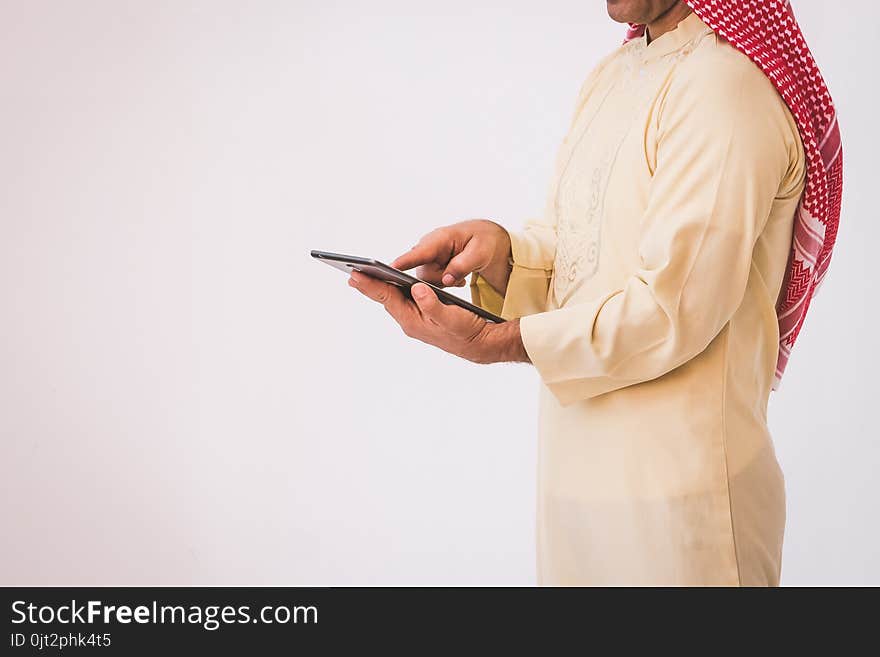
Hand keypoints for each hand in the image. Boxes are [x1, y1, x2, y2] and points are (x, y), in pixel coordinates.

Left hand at [347, 271, 528, 364]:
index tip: (354, 275)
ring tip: (366, 273)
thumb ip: (433, 304)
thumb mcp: (451, 317)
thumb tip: (417, 289)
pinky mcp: (423, 316)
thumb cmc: (467, 331)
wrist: (480, 343)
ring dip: (380, 287)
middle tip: (352, 270)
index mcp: (413, 320)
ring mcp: (416, 319)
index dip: (370, 285)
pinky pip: (403, 301)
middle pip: (385, 298)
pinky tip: (392, 281)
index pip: (387, 298)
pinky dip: (395, 290)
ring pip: (393, 299)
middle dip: (369, 285)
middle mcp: (410, 320)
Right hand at [391, 220, 511, 294]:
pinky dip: (445, 282)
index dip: (403, 262)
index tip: (389, 269)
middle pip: (422, 274)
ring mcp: (426, 258)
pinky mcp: (428, 266)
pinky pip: (431, 282)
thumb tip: (446, 280)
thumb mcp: (480, 253)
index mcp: (439, 239)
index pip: (418, 252)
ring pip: (426, 281)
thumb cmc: (482, 241)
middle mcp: (427, 248)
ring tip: (460, 274)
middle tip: (459, 277)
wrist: (483, 239)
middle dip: (439, 280)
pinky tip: (457, 277)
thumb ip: (463, 265)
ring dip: (444, 281)